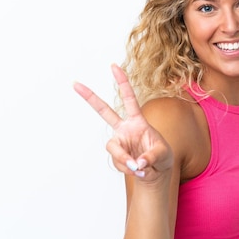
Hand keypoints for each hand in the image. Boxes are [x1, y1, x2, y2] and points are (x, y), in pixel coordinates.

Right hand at [73, 64, 173, 179]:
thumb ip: (151, 157)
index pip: (129, 99)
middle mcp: (124, 129)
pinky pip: (119, 163)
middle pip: (104, 112)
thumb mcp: (163, 155)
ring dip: (125, 159)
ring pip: (113, 148)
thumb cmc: (162, 157)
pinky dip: (129, 169)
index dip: (122, 83)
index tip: (114, 66)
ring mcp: (119, 142)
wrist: (156, 172)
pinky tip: (139, 171)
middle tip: (75, 83)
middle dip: (90, 98)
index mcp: (137, 121)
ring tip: (139, 168)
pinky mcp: (116, 157)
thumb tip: (137, 164)